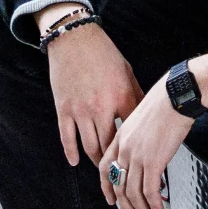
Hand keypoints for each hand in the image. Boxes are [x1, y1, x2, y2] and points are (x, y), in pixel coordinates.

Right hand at [47, 23, 141, 169]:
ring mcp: (81, 110)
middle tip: (119, 170)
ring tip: (102, 167)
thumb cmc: (102, 53)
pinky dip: (71, 152)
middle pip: (109, 145)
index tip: (140, 158)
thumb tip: (143, 115)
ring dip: (96, 160)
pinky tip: (74, 161)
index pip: (131, 131)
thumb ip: (135, 95)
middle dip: (115, 161)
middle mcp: (102, 107)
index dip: (135, 148)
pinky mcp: (64, 109)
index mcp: (121, 96)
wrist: (75, 38)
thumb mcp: (127, 72)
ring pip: (89, 146)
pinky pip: (67, 137)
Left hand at [99, 78, 191, 208]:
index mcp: (120, 139)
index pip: (105, 169)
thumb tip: (146, 156)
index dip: (107, 188)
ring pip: (133, 193)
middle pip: (118, 186)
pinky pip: (150, 191)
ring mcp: (137, 157)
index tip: (112, 201)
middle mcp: (124, 150)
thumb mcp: (141, 119)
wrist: (175, 97)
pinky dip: (154, 205)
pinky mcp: (153, 162)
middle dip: (125, 207)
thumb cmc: (164, 104)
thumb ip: (137, 139)